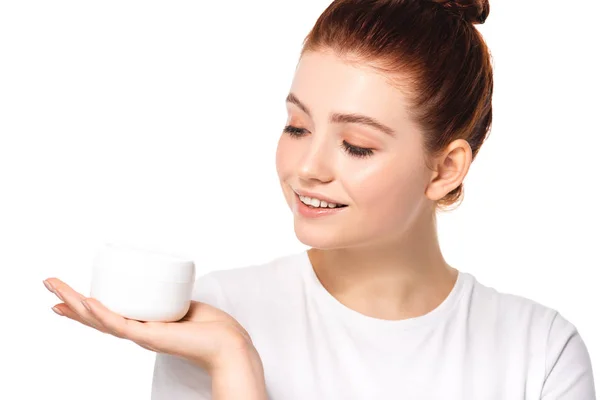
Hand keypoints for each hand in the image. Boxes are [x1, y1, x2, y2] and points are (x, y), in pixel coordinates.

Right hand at [43, 277, 259, 373]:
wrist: (228, 343)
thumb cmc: (211, 327)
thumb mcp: (182, 305)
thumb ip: (169, 296)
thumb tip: (163, 281)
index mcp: (142, 325)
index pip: (106, 316)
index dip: (83, 307)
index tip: (64, 296)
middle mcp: (137, 332)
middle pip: (95, 317)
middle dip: (69, 301)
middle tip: (49, 284)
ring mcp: (142, 335)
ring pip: (101, 320)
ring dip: (76, 305)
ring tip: (56, 291)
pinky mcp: (151, 337)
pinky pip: (122, 325)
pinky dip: (103, 314)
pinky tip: (87, 302)